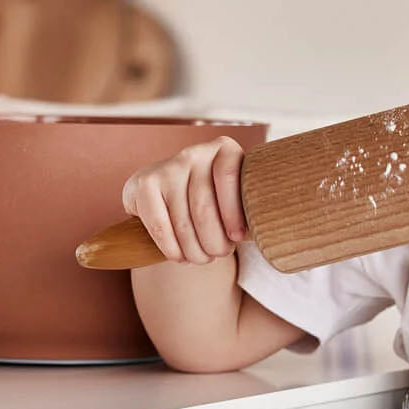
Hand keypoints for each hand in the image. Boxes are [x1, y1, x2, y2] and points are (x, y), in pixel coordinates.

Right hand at [121, 136, 247, 263]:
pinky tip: (179, 256)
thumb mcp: (237, 199)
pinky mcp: (144, 184)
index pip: (229, 177)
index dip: (234, 214)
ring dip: (194, 250)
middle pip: (204, 207)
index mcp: (225, 150)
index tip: (238, 239)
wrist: (169, 195)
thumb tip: (264, 233)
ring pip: (183, 221)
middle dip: (214, 241)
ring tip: (202, 258)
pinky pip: (160, 226)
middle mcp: (194, 153)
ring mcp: (167, 166)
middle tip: (219, 254)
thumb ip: (249, 208)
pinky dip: (171, 248)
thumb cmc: (216, 202)